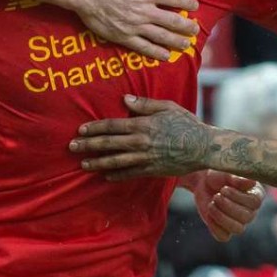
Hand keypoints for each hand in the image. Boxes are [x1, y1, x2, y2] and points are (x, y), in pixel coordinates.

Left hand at [70, 95, 213, 179]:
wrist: (203, 147)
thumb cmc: (186, 123)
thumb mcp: (167, 107)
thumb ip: (144, 104)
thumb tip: (125, 99)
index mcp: (142, 125)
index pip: (112, 126)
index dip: (95, 128)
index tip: (81, 130)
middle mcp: (140, 142)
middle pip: (109, 144)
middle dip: (88, 145)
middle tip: (72, 147)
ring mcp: (145, 158)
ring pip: (115, 161)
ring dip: (97, 163)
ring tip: (83, 164)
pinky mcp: (152, 170)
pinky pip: (130, 173)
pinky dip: (116, 175)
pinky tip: (105, 176)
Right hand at [71, 0, 199, 61]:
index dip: (188, 2)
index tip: (195, 6)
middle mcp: (147, 10)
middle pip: (173, 21)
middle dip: (187, 26)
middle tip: (194, 30)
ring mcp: (136, 25)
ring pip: (162, 36)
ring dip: (177, 41)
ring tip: (186, 45)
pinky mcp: (124, 36)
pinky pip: (144, 47)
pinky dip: (157, 52)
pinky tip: (166, 56)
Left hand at [184, 171, 263, 240]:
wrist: (203, 182)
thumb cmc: (219, 174)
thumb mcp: (227, 172)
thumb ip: (238, 179)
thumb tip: (252, 182)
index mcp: (255, 195)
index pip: (254, 203)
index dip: (238, 197)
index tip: (223, 189)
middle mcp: (250, 211)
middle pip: (246, 217)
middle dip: (228, 207)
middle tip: (216, 196)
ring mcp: (238, 222)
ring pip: (237, 229)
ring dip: (221, 217)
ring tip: (211, 205)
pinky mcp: (224, 230)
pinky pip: (223, 237)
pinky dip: (214, 226)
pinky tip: (208, 214)